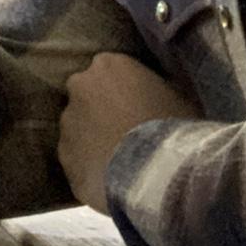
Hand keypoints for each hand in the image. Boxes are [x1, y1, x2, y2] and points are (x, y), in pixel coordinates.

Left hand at [58, 52, 200, 212]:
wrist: (155, 175)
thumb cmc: (174, 129)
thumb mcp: (181, 97)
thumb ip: (161, 85)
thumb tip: (160, 88)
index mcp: (109, 64)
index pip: (111, 71)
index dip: (125, 91)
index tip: (139, 108)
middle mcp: (80, 86)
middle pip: (88, 95)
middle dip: (102, 111)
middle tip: (127, 134)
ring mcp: (68, 121)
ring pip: (79, 128)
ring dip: (93, 139)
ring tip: (120, 162)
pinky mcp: (64, 156)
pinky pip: (76, 159)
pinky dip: (89, 167)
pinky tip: (110, 180)